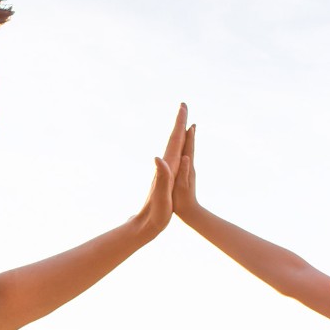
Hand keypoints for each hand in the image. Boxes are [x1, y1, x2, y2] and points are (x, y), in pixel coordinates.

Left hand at [131, 103, 190, 238]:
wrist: (146, 224)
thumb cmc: (155, 212)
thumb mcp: (160, 195)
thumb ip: (160, 177)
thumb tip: (157, 157)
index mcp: (166, 166)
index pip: (174, 140)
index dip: (179, 123)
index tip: (183, 106)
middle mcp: (164, 165)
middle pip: (173, 139)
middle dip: (179, 122)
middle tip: (184, 105)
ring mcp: (165, 171)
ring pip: (173, 146)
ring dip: (179, 132)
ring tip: (183, 121)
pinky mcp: (166, 178)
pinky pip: (174, 156)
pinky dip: (178, 147)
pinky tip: (178, 147)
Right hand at [171, 120, 198, 217]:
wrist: (191, 213)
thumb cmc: (183, 202)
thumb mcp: (181, 186)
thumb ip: (184, 171)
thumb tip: (185, 156)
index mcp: (188, 167)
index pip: (188, 146)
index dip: (189, 134)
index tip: (189, 121)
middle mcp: (189, 166)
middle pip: (189, 145)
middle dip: (189, 132)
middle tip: (190, 119)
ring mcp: (188, 170)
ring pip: (188, 151)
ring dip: (188, 139)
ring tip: (189, 130)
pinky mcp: (185, 175)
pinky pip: (185, 158)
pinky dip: (185, 150)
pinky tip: (183, 150)